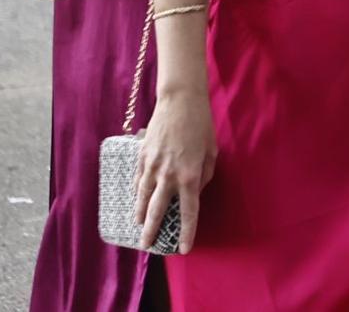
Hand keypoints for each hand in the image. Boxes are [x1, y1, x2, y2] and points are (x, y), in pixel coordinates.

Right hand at [134, 86, 216, 253]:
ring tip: (138, 226)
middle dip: (151, 231)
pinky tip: (137, 198)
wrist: (180, 100)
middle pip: (157, 211)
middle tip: (146, 245)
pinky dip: (137, 191)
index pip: (188, 212)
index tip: (184, 248)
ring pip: (142, 197)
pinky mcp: (142, 156)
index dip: (186, 232)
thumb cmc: (201, 124)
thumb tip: (194, 190)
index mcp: (190, 176)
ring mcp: (153, 166)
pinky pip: (138, 179)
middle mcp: (169, 175)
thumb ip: (204, 175)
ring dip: (139, 214)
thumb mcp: (211, 152)